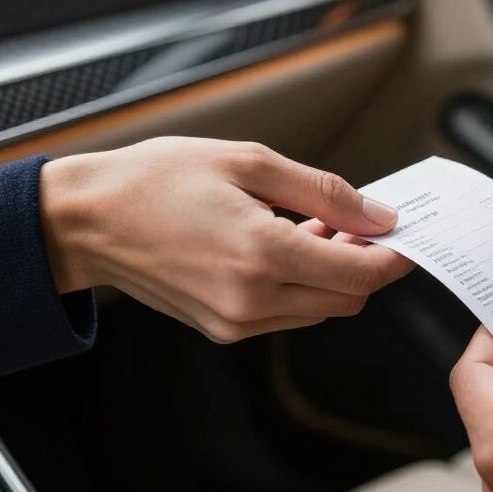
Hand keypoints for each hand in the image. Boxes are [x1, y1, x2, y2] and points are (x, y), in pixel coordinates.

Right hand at [39, 138, 410, 342]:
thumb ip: (324, 192)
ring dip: (333, 275)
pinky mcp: (223, 329)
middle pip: (348, 299)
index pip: (361, 274)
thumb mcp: (249, 162)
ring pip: (321, 310)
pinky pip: (288, 315)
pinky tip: (286, 248)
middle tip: (356, 221)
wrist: (87, 220)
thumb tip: (378, 215)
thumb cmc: (157, 180)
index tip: (405, 235)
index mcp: (264, 254)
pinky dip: (303, 287)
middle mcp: (253, 300)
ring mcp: (237, 322)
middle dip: (366, 264)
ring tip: (313, 228)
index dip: (394, 257)